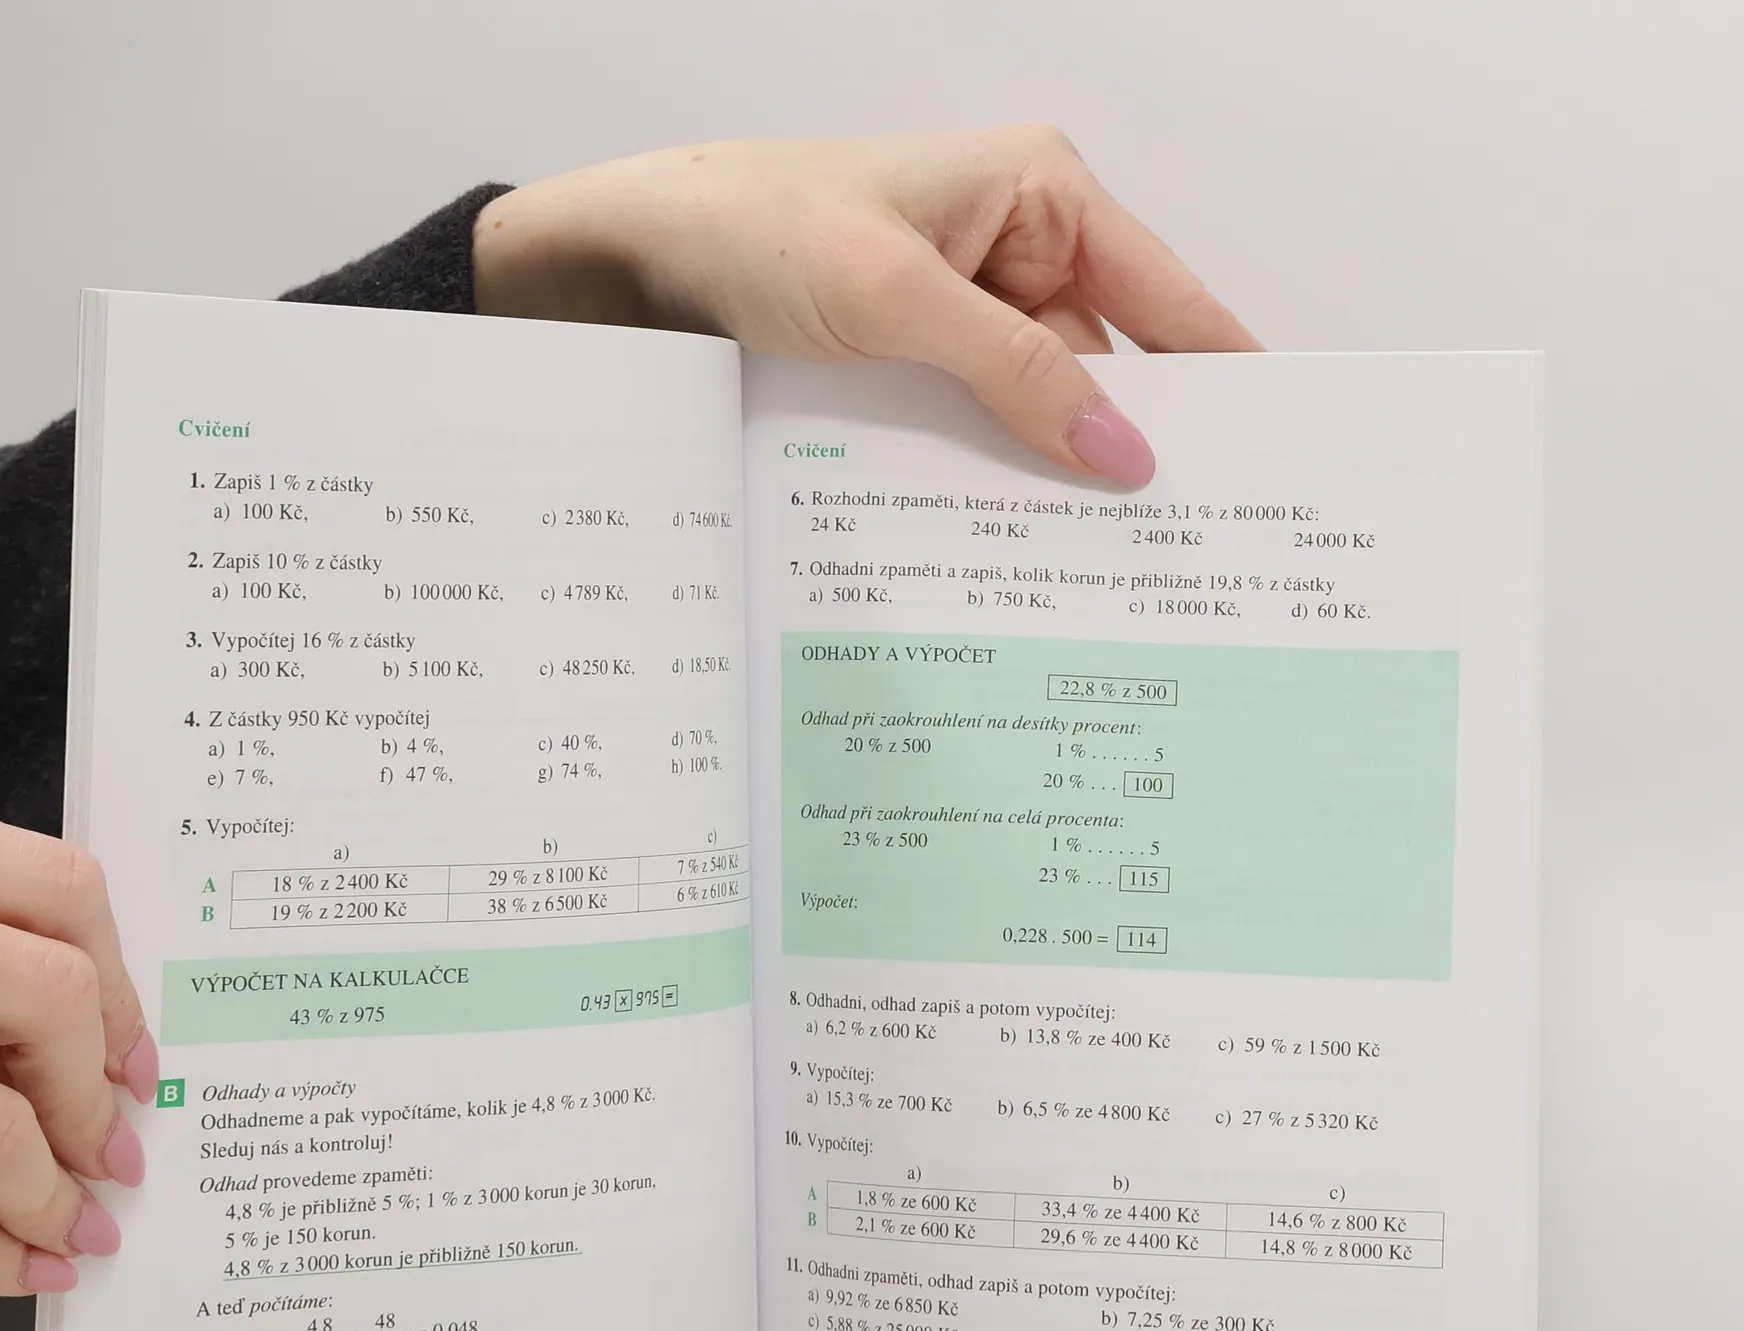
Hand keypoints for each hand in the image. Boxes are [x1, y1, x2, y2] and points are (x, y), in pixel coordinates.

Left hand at [473, 125, 1257, 486]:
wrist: (633, 260)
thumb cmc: (755, 228)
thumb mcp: (897, 299)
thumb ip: (1015, 375)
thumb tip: (1119, 453)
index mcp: (1038, 192)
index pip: (1164, 293)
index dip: (1222, 372)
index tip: (1275, 449)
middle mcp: (1014, 248)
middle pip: (1105, 364)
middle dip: (1126, 445)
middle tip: (1180, 544)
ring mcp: (961, 311)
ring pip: (1035, 409)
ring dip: (1043, 473)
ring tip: (1091, 560)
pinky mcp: (912, 362)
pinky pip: (974, 426)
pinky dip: (982, 475)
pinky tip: (1001, 533)